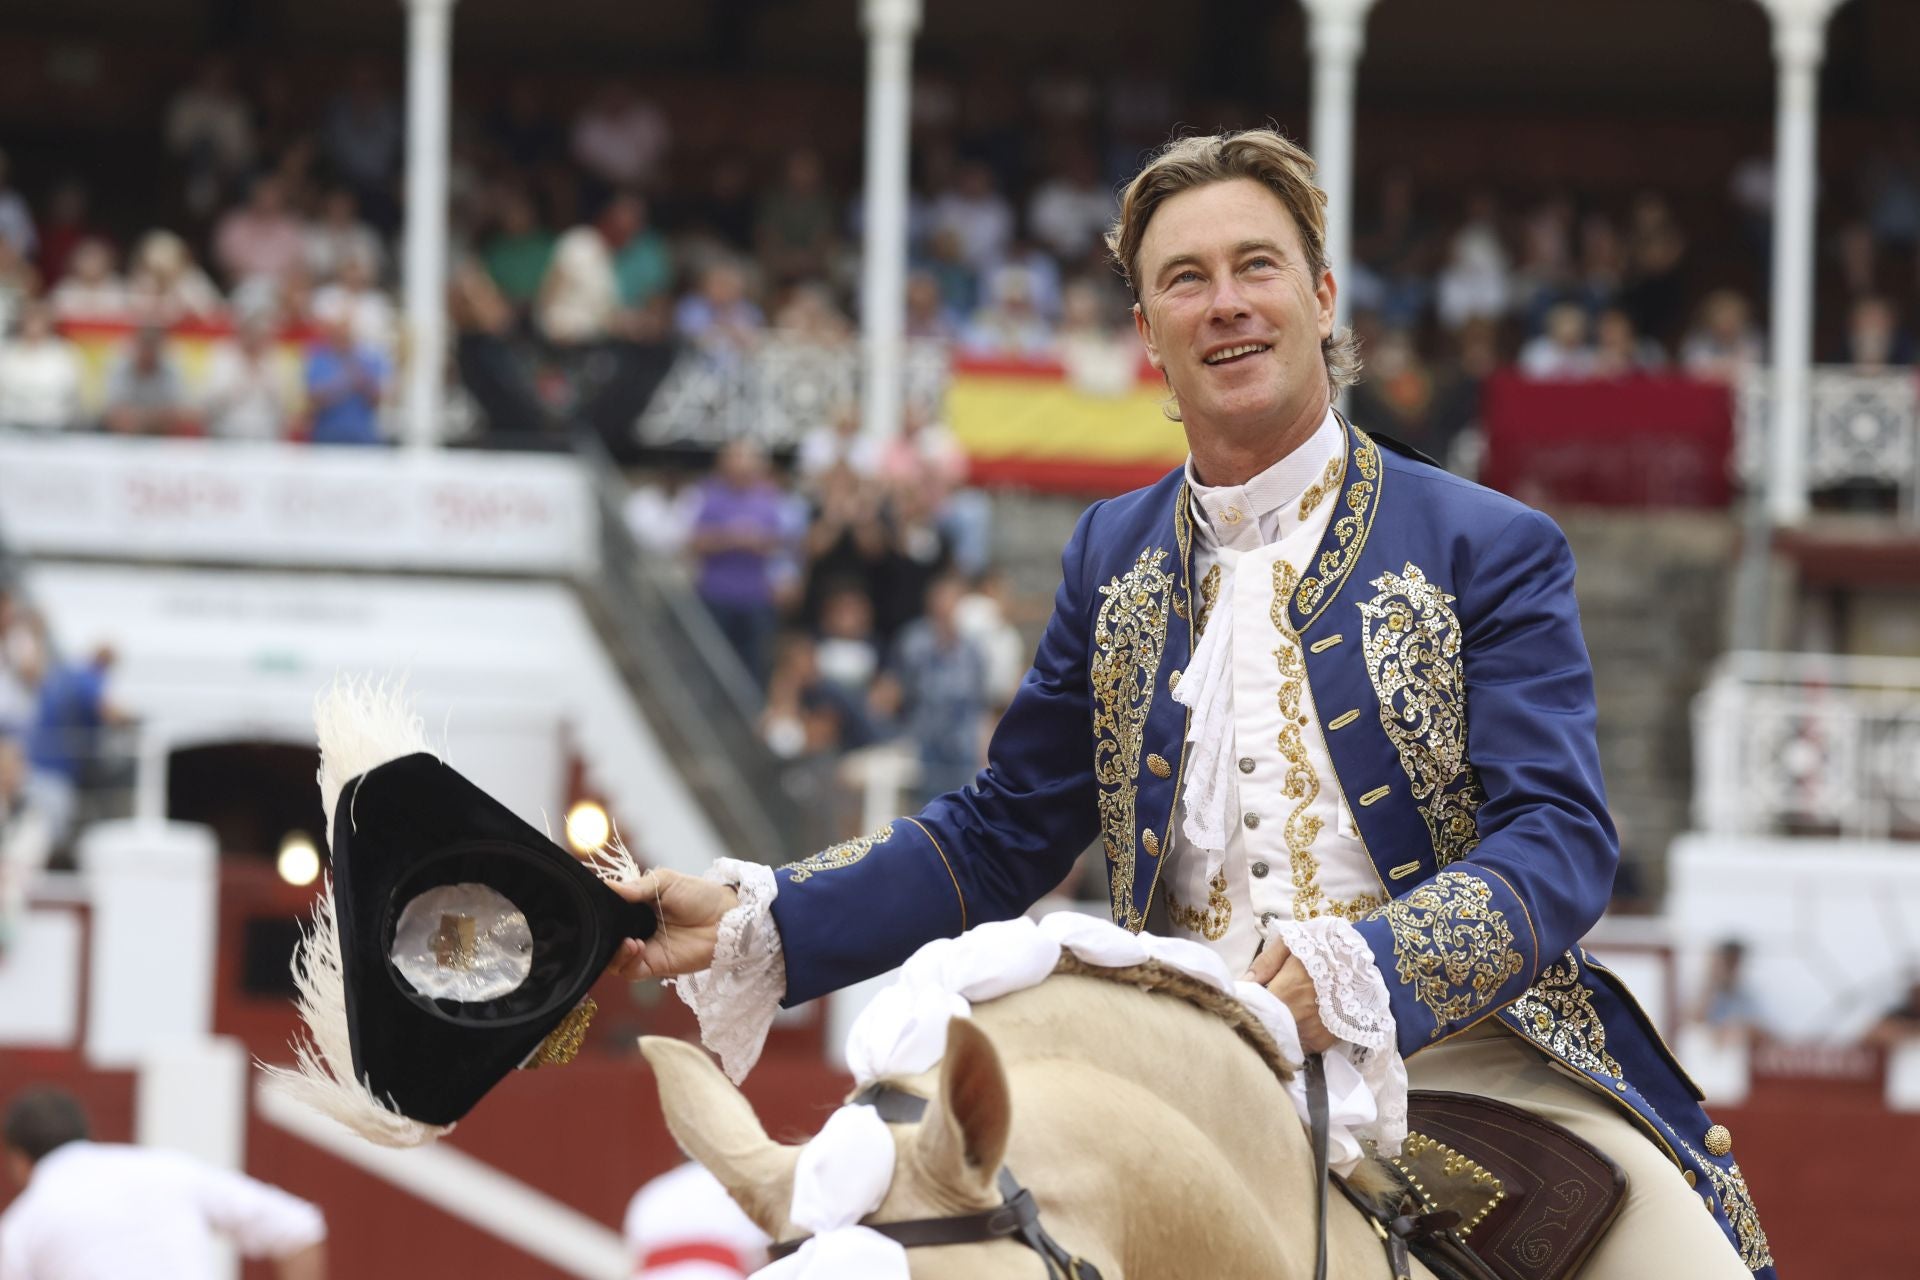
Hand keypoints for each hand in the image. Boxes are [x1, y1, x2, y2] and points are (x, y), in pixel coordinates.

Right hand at [604, 868, 739, 981]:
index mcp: (634, 907)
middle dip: (600, 937)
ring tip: (630, 941)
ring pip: (613, 959)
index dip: (597, 913)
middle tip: (606, 929)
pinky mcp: (654, 966)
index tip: (592, 908)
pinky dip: (627, 962)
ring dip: (614, 952)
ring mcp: (643, 949)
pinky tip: (637, 948)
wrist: (727, 918)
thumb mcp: (667, 881)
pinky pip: (630, 971)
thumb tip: (610, 887)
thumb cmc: (700, 895)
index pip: (606, 913)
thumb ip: (639, 886)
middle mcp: (635, 929)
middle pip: (605, 939)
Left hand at [1245, 940, 1336, 1053]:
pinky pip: (1301, 1045)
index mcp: (1287, 992)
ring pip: (1284, 1040)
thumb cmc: (1324, 948)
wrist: (1365, 960)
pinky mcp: (1326, 1042)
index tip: (1242, 1005)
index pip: (1255, 1013)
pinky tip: (1298, 1021)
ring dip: (1279, 1031)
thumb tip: (1241, 983)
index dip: (1246, 1009)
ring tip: (1281, 1015)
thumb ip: (1264, 964)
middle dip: (1260, 1022)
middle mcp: (1300, 1018)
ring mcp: (1314, 1033)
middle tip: (1258, 1011)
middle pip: (1267, 1030)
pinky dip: (1296, 1036)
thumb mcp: (1291, 944)